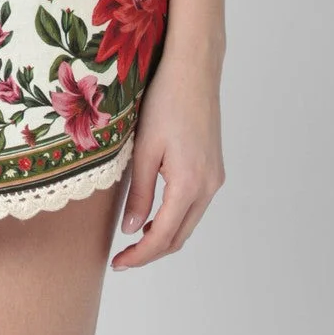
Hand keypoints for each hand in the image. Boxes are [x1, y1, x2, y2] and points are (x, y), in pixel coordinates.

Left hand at [111, 46, 225, 269]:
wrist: (193, 70)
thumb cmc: (165, 101)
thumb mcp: (144, 148)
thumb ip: (139, 192)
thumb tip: (133, 230)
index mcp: (189, 183)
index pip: (164, 236)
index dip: (140, 256)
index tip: (118, 264)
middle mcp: (209, 186)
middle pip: (180, 236)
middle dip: (151, 251)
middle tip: (122, 257)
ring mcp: (215, 177)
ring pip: (189, 222)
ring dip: (164, 235)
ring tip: (134, 239)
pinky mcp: (214, 168)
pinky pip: (194, 204)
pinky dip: (175, 217)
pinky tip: (154, 213)